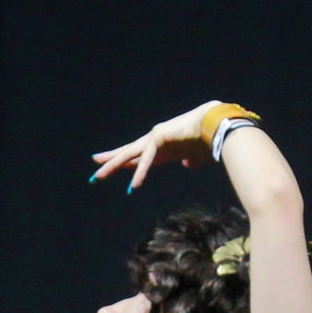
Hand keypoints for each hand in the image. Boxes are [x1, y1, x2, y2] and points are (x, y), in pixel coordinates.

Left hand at [90, 100, 221, 189]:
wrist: (218, 125)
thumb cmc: (210, 141)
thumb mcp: (197, 156)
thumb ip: (189, 160)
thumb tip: (186, 164)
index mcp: (162, 148)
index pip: (137, 156)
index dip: (124, 161)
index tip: (112, 166)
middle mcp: (155, 141)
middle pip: (128, 152)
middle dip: (111, 161)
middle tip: (93, 167)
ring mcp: (155, 138)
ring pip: (129, 154)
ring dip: (113, 166)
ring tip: (97, 177)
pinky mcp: (159, 138)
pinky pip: (146, 161)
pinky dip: (140, 173)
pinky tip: (133, 187)